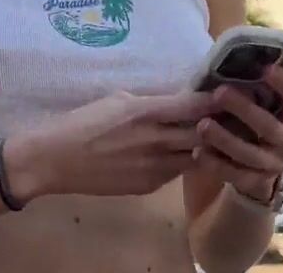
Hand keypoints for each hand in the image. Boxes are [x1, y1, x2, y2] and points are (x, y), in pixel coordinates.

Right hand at [6, 90, 222, 200]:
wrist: (55, 160)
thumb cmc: (81, 122)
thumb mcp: (116, 101)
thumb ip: (149, 102)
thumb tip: (172, 103)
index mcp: (147, 112)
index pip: (197, 106)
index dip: (216, 102)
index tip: (227, 97)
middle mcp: (157, 140)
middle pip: (204, 134)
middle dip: (217, 126)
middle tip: (226, 119)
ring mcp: (155, 167)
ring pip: (195, 158)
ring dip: (202, 149)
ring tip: (205, 139)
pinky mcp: (148, 186)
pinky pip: (175, 172)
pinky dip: (179, 162)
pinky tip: (175, 155)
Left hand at [192, 65, 282, 202]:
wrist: (253, 167)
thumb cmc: (251, 121)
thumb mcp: (257, 101)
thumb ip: (251, 84)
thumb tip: (233, 49)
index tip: (265, 67)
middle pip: (270, 126)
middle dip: (245, 109)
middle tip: (219, 92)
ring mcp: (274, 165)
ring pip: (251, 154)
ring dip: (225, 139)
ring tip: (202, 125)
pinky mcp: (255, 183)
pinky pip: (235, 176)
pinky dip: (216, 165)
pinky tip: (197, 153)